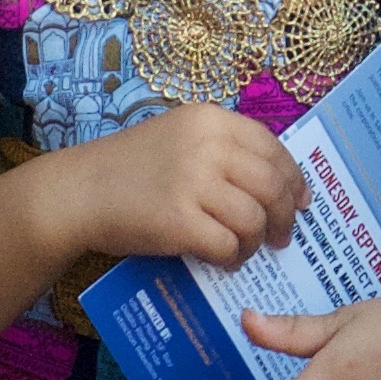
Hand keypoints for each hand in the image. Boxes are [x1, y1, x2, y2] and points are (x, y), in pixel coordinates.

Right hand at [51, 104, 303, 266]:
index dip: (294, 177)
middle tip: (284, 235)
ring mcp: (193, 183)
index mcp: (211, 119)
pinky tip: (225, 260)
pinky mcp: (177, 222)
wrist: (77, 191)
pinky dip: (233, 257)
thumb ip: (223, 147)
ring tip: (247, 250)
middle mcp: (208, 145)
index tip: (303, 199)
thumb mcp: (180, 135)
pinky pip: (226, 244)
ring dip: (257, 240)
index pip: (272, 147)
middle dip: (286, 214)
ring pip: (253, 218)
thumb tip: (275, 181)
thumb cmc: (129, 167)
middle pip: (272, 184)